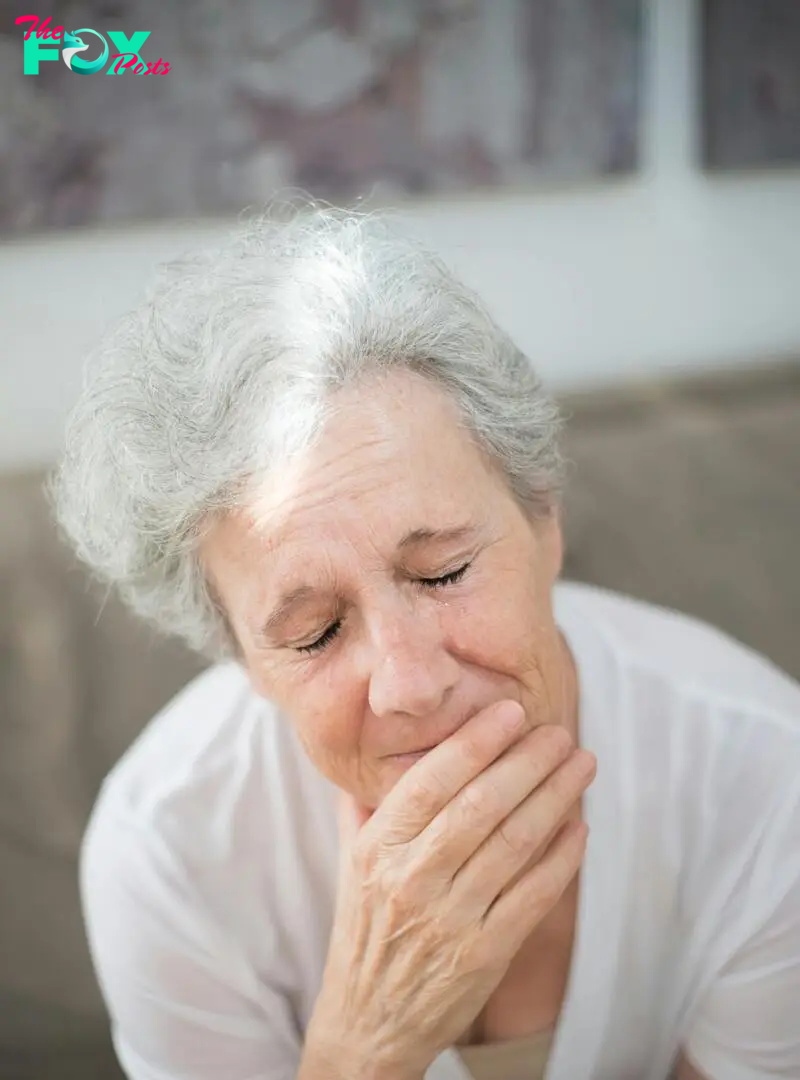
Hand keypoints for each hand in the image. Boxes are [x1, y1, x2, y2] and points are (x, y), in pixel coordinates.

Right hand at [305, 700, 595, 1077]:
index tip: (510, 711)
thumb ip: (367, 804)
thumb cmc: (364, 930)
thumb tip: (382, 747)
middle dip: (528, 761)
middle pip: (481, 806)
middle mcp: (413, 880)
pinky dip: (563, 856)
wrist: (370, 1023)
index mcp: (379, 849)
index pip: (430, 782)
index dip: (475, 742)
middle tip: (559, 731)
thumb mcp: (352, 863)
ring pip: (515, 844)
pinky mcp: (486, 954)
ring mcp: (452, 919)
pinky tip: (581, 825)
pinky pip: (535, 895)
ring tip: (580, 764)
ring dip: (556, 797)